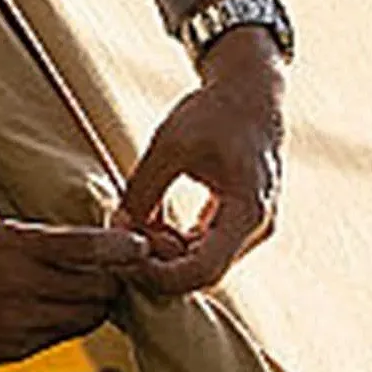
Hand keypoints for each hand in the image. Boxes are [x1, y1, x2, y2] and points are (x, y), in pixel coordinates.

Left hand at [117, 25, 286, 295]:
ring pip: (197, 269)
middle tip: (122, 240)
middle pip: (198, 277)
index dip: (155, 276)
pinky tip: (151, 221)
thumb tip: (114, 235)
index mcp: (249, 210)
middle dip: (154, 268)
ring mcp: (250, 232)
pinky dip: (171, 246)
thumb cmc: (213, 113)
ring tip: (137, 219)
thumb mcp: (168, 148)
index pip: (200, 273)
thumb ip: (140, 195)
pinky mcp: (236, 228)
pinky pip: (200, 254)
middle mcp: (257, 229)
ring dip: (161, 257)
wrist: (249, 94)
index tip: (121, 258)